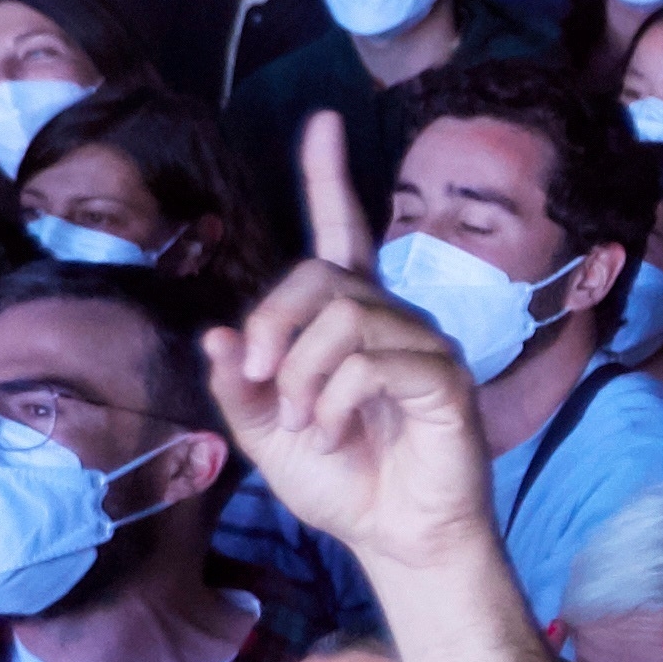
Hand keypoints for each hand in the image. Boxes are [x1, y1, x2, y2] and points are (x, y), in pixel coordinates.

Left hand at [209, 112, 498, 569]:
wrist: (397, 538)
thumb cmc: (343, 482)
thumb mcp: (266, 436)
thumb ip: (242, 387)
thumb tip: (220, 335)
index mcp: (348, 321)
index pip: (340, 233)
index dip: (328, 177)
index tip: (324, 122)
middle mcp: (390, 318)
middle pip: (320, 277)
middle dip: (274, 323)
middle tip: (264, 380)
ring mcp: (422, 344)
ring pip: (344, 318)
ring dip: (306, 376)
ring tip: (309, 423)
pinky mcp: (442, 378)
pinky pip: (375, 359)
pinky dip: (339, 397)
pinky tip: (337, 428)